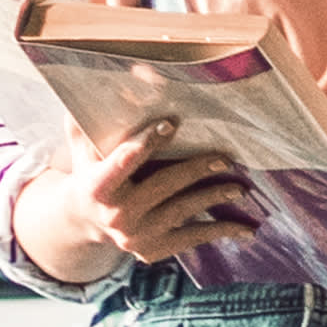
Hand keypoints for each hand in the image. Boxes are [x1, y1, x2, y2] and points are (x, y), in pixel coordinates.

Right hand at [13, 119, 258, 283]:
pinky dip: (218, 231)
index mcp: (98, 185)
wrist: (83, 222)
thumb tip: (108, 77)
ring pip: (182, 211)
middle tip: (225, 158)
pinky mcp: (152, 250)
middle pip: (163, 186)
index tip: (171, 122)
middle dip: (196, 170)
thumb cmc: (90, 171)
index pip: (124, 160)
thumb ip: (87, 118)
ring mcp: (136, 235)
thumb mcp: (82, 147)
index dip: (148, 141)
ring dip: (213, 198)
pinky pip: (190, 238)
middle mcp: (116, 214)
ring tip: (240, 188)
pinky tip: (245, 228)